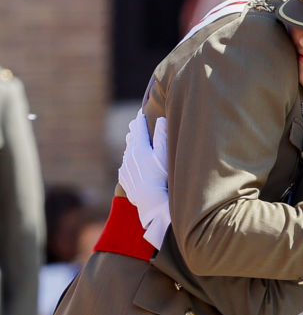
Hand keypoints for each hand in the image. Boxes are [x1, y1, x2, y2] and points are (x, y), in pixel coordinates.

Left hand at [117, 110, 170, 247]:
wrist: (151, 202)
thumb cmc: (162, 177)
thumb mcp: (165, 155)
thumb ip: (163, 136)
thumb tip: (160, 119)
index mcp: (140, 147)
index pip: (139, 128)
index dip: (140, 119)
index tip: (140, 112)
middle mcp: (129, 156)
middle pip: (131, 139)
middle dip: (134, 131)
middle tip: (135, 124)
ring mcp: (125, 168)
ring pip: (127, 152)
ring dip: (131, 145)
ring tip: (134, 141)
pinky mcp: (124, 179)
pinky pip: (125, 165)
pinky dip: (129, 160)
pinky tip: (131, 162)